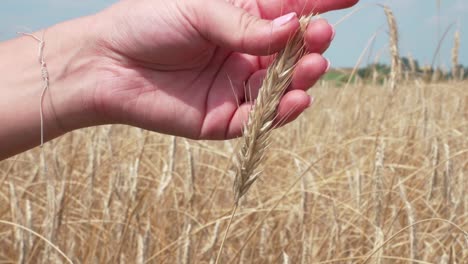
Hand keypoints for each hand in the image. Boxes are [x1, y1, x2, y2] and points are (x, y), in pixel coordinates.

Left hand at [87, 0, 357, 138]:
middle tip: (320, 36)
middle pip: (291, 53)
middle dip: (310, 45)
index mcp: (241, 21)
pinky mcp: (225, 118)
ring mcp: (237, 87)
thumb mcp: (200, 10)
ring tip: (313, 66)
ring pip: (281, 87)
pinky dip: (281, 112)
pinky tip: (297, 99)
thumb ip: (246, 25)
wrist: (108, 64)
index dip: (320, 4)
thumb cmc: (149, 24)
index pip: (289, 12)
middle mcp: (245, 54)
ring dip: (302, 78)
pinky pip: (260, 118)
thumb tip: (294, 26)